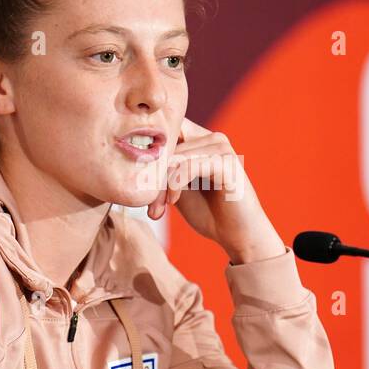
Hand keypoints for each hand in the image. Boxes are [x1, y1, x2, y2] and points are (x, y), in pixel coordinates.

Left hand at [146, 118, 285, 263]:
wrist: (239, 236)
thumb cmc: (209, 213)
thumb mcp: (177, 187)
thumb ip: (162, 170)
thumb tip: (130, 158)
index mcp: (201, 139)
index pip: (165, 132)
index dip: (149, 156)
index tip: (141, 187)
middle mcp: (213, 137)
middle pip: (167, 145)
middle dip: (153, 175)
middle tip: (151, 205)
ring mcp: (221, 147)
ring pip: (174, 156)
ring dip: (161, 185)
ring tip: (159, 208)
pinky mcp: (226, 162)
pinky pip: (187, 166)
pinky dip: (174, 185)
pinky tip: (173, 202)